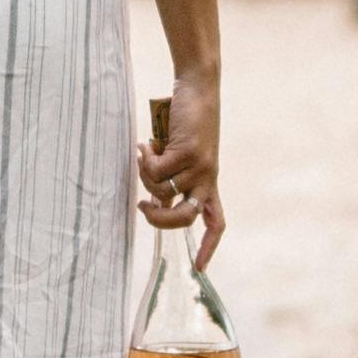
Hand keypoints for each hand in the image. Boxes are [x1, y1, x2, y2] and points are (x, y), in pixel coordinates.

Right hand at [138, 70, 220, 259]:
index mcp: (209, 182)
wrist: (198, 89)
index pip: (216, 222)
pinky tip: (147, 143)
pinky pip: (157, 170)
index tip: (199, 268)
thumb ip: (171, 177)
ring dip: (146, 175)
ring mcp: (200, 167)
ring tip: (146, 152)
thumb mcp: (180, 155)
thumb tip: (153, 199)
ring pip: (162, 191)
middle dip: (158, 219)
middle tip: (141, 207)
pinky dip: (146, 159)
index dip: (208, 247)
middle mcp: (208, 179)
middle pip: (185, 219)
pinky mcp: (190, 153)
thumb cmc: (186, 121)